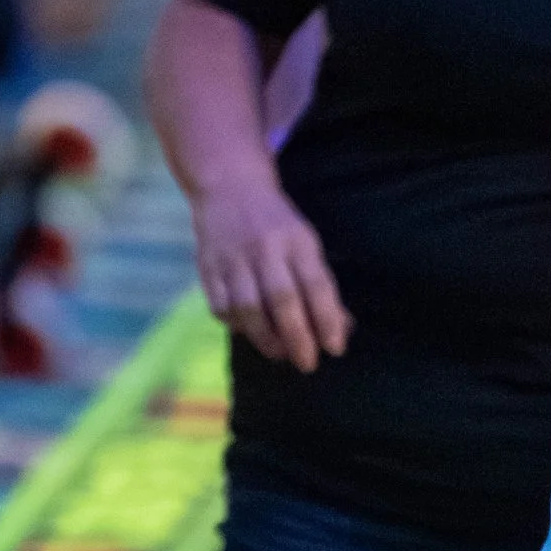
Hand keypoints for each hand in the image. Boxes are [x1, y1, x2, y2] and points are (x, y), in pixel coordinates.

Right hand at [190, 166, 349, 369]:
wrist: (229, 186)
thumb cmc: (277, 224)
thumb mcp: (306, 242)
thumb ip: (321, 284)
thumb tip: (342, 328)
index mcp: (297, 240)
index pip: (316, 285)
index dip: (327, 320)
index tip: (335, 348)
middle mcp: (264, 248)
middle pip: (282, 300)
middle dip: (298, 337)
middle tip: (308, 363)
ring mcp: (232, 257)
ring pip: (248, 307)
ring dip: (265, 338)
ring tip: (280, 354)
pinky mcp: (207, 266)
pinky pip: (220, 305)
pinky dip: (236, 325)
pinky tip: (249, 332)